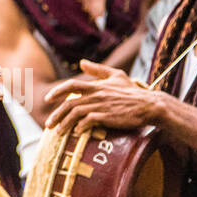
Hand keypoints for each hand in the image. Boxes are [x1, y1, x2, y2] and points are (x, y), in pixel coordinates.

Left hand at [43, 60, 161, 133]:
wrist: (149, 105)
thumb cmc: (133, 92)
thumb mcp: (116, 75)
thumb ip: (98, 70)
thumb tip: (81, 62)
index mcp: (96, 85)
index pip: (71, 85)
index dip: (57, 91)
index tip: (48, 99)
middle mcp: (96, 95)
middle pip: (69, 103)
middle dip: (56, 115)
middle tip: (49, 125)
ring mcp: (101, 106)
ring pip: (75, 114)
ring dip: (64, 124)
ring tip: (58, 133)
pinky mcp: (107, 117)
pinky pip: (88, 122)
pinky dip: (80, 128)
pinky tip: (77, 133)